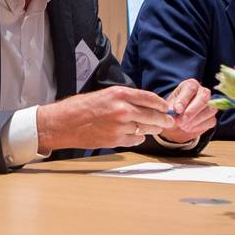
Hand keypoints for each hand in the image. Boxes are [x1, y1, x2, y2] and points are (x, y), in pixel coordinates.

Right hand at [36, 85, 175, 151]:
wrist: (64, 123)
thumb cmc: (80, 108)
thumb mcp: (105, 95)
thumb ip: (124, 99)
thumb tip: (144, 105)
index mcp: (119, 94)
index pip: (150, 98)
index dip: (161, 104)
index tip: (166, 107)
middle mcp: (122, 109)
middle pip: (153, 116)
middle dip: (164, 119)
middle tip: (169, 121)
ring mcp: (120, 127)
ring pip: (146, 129)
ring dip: (152, 129)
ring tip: (155, 128)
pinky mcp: (116, 140)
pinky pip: (135, 140)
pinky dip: (138, 138)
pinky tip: (137, 136)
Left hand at [155, 78, 214, 144]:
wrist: (175, 122)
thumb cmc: (171, 110)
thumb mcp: (167, 107)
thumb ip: (170, 108)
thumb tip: (176, 111)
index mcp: (190, 85)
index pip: (191, 88)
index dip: (184, 99)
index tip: (177, 110)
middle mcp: (202, 92)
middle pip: (204, 97)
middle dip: (192, 111)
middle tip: (181, 121)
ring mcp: (210, 104)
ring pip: (210, 110)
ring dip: (195, 120)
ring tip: (182, 125)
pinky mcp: (212, 117)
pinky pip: (211, 121)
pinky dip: (198, 126)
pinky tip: (188, 128)